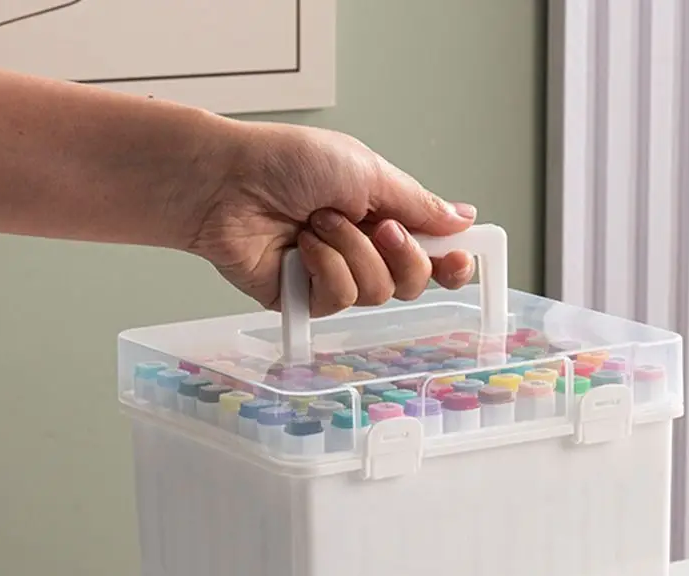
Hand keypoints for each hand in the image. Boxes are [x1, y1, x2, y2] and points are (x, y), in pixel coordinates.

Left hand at [189, 121, 477, 315]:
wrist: (226, 183)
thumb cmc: (285, 162)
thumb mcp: (366, 170)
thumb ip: (418, 202)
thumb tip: (462, 217)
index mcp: (383, 216)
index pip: (432, 253)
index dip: (451, 264)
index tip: (460, 259)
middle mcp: (364, 250)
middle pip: (414, 283)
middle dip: (404, 256)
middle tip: (380, 227)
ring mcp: (335, 277)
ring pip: (378, 293)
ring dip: (352, 251)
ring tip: (318, 222)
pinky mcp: (306, 300)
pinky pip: (341, 300)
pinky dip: (325, 267)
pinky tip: (301, 247)